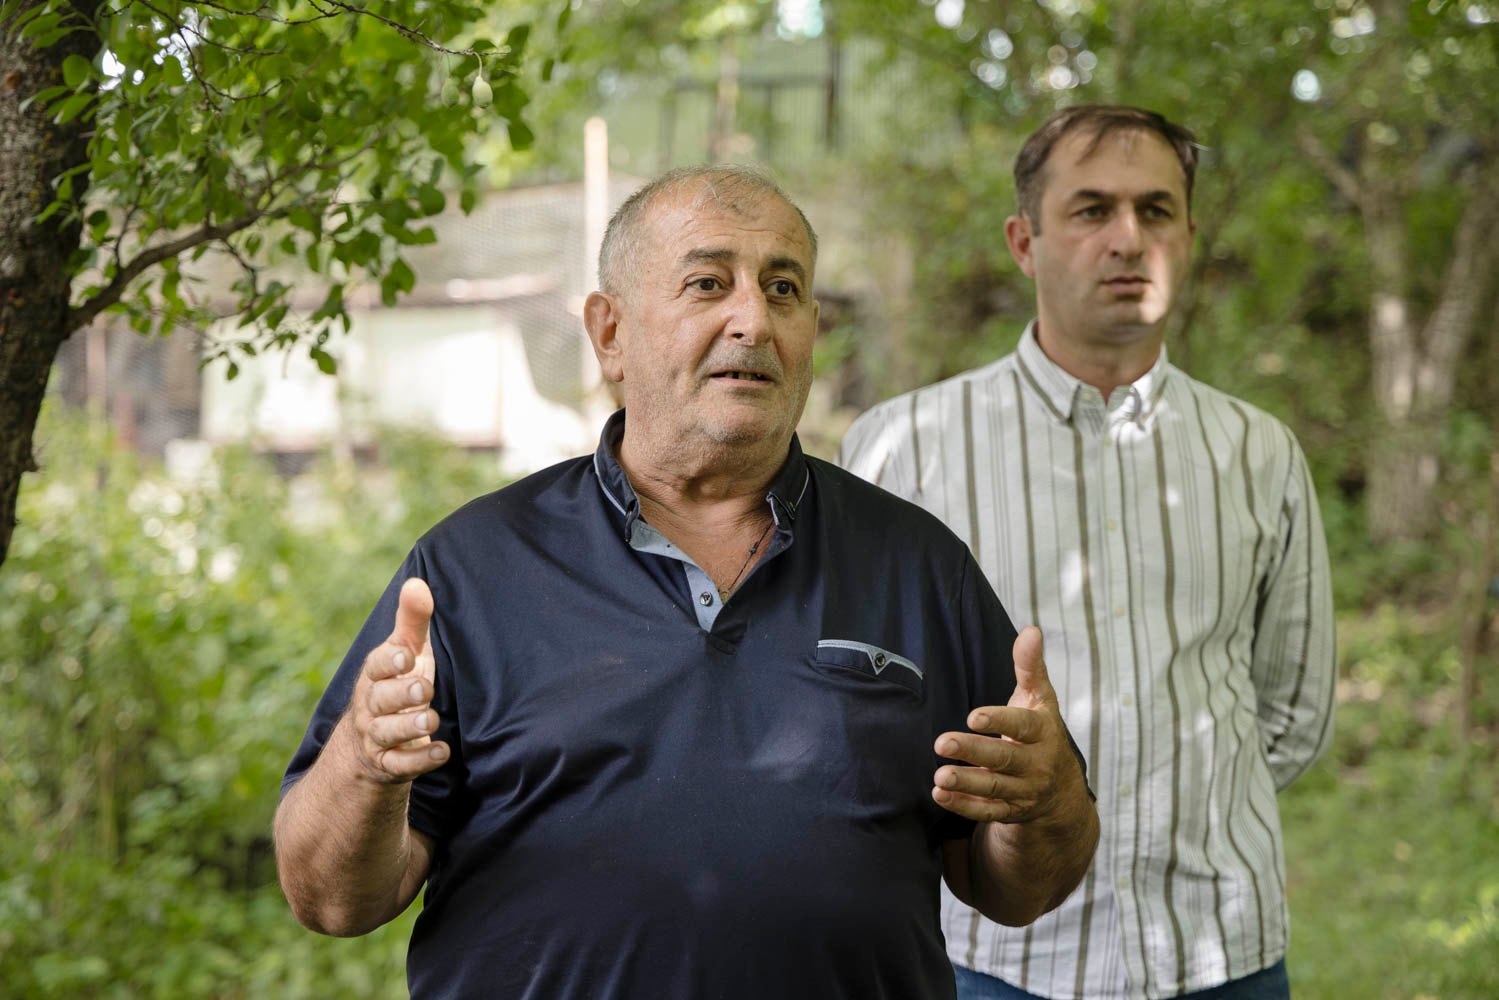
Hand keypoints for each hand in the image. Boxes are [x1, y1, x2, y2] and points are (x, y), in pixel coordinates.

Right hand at [346, 577, 448, 782]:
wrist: (373, 742)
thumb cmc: (398, 683)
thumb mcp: (406, 652)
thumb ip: (412, 621)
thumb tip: (417, 583)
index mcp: (375, 676)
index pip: (376, 666)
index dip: (389, 662)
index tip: (406, 656)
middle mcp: (371, 707)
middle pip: (379, 700)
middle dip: (400, 694)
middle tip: (423, 689)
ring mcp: (377, 737)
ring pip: (386, 733)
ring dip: (408, 726)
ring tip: (430, 718)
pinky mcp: (389, 764)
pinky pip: (400, 765)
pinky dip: (419, 760)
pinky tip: (441, 751)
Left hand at [932, 626, 1080, 823]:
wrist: (1060, 788)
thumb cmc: (1040, 730)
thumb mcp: (1040, 697)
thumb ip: (1030, 666)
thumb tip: (1032, 630)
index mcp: (1043, 732)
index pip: (1022, 726)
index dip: (999, 721)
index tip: (972, 716)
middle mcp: (1036, 764)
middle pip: (1004, 759)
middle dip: (973, 751)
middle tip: (941, 743)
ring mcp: (1024, 790)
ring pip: (995, 788)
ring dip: (966, 782)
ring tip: (939, 776)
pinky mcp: (1010, 811)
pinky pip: (987, 812)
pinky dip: (964, 805)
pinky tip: (939, 794)